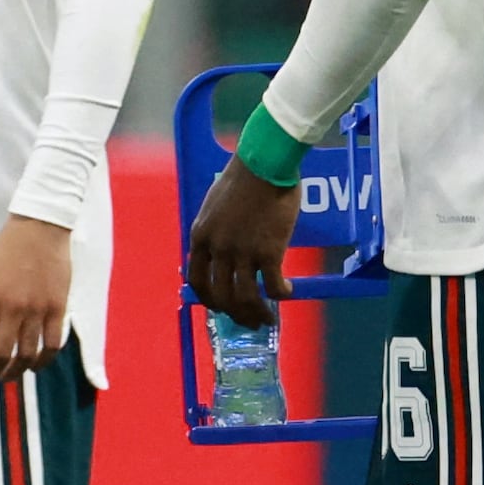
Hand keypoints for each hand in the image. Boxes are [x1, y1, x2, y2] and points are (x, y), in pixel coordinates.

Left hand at [0, 214, 72, 384]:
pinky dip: (43, 361)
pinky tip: (35, 366)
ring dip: (16, 372)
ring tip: (8, 377)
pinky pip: (53, 345)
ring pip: (27, 354)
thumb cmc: (4, 250)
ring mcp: (38, 310)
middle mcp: (13, 309)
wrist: (40, 229)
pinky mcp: (58, 309)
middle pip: (1, 354)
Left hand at [187, 157, 297, 328]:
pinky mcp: (268, 252)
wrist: (264, 163)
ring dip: (257, 314)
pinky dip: (280, 295)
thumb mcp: (215, 207)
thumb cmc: (243, 180)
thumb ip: (214, 232)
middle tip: (249, 321)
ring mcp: (242, 252)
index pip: (197, 280)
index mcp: (200, 237)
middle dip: (235, 314)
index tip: (221, 307)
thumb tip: (221, 253)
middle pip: (221, 296)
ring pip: (245, 298)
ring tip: (268, 318)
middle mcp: (217, 249)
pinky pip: (273, 286)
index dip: (209, 299)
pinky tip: (287, 292)